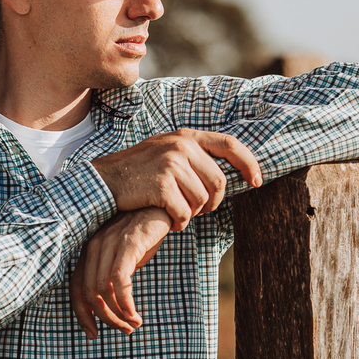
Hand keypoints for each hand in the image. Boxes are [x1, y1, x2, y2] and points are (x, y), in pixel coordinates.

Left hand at [70, 207, 171, 338]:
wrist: (161, 207)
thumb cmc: (143, 234)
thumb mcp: (123, 257)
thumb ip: (112, 276)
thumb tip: (110, 306)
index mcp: (88, 252)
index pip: (75, 288)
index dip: (81, 314)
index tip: (92, 334)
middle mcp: (93, 247)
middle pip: (87, 293)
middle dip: (105, 318)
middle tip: (124, 330)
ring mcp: (108, 244)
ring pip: (102, 290)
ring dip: (117, 314)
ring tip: (133, 324)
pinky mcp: (127, 244)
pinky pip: (119, 280)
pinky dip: (125, 303)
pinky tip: (135, 314)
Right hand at [91, 129, 261, 229]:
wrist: (102, 181)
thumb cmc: (136, 172)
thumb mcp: (165, 153)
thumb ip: (192, 155)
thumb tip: (227, 173)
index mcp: (185, 136)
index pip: (230, 144)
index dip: (249, 163)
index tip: (257, 181)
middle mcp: (181, 145)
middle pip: (219, 183)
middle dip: (211, 204)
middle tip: (194, 211)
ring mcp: (171, 164)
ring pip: (202, 201)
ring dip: (191, 214)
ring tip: (174, 212)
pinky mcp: (161, 184)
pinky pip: (185, 213)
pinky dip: (178, 222)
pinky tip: (165, 218)